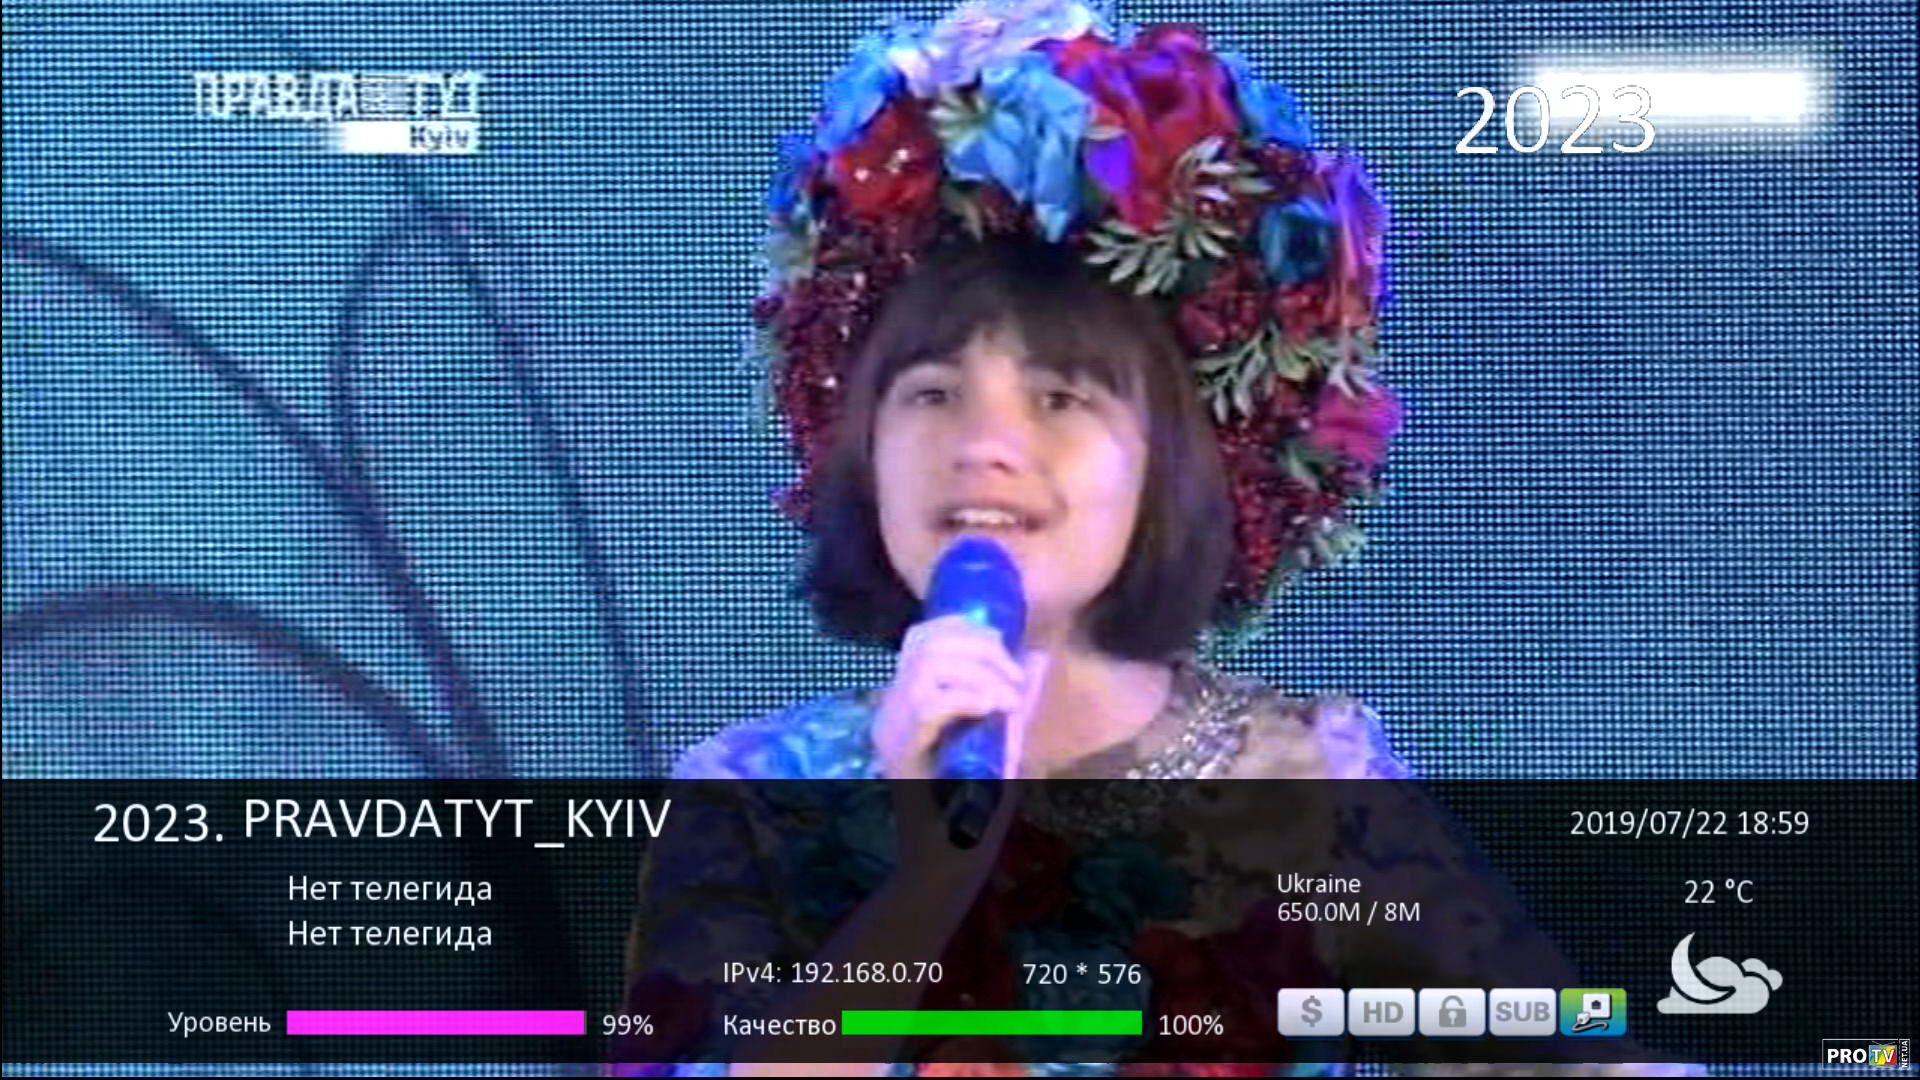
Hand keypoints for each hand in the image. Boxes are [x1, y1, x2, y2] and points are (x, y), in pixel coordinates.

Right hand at [873, 615, 1048, 876]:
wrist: (950, 863)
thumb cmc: (973, 809)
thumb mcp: (996, 743)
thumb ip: (1005, 703)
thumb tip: (1035, 660)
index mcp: (906, 703)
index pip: (920, 638)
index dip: (963, 627)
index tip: (1003, 646)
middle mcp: (891, 711)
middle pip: (926, 643)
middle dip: (982, 647)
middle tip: (1014, 680)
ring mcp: (892, 731)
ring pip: (929, 668)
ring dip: (981, 673)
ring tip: (1008, 700)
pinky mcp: (902, 754)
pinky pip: (929, 704)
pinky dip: (970, 697)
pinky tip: (995, 710)